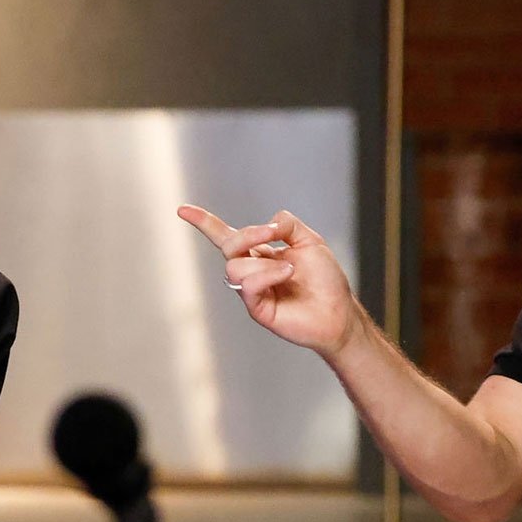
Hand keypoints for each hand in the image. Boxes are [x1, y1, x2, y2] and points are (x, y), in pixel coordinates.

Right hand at [176, 205, 361, 356]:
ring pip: (235, 266)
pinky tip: (288, 274)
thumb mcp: (309, 240)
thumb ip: (288, 225)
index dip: (204, 223)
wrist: (338, 311)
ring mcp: (252, 291)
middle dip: (248, 235)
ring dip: (264, 262)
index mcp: (260, 253)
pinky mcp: (257, 309)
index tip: (182, 210)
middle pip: (229, 246)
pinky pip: (247, 287)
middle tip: (272, 234)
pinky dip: (268, 275)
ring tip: (291, 270)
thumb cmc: (325, 280)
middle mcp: (251, 271)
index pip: (225, 236)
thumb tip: (268, 223)